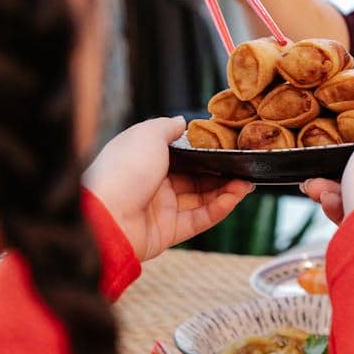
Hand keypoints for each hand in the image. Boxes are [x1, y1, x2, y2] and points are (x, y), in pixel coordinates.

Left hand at [83, 117, 253, 259]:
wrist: (106, 216)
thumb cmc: (123, 170)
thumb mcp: (147, 135)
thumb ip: (167, 127)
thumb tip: (183, 122)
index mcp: (144, 158)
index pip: (181, 153)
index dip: (205, 150)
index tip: (228, 146)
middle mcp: (153, 182)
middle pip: (195, 176)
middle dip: (221, 171)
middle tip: (244, 166)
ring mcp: (161, 208)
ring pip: (201, 198)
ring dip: (225, 190)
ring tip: (247, 182)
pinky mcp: (168, 232)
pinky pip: (199, 219)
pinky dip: (219, 208)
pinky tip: (235, 196)